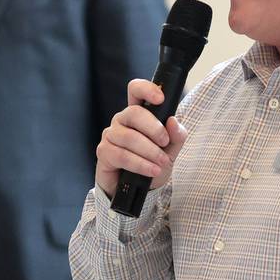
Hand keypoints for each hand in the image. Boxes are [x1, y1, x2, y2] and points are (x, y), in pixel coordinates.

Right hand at [95, 79, 187, 197]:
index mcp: (138, 113)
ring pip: (130, 137)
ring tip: (161, 163)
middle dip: (154, 129)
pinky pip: (122, 155)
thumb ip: (176, 136)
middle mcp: (122, 120)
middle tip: (165, 143)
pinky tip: (151, 171)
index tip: (160, 99)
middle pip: (134, 113)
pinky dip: (140, 164)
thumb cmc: (153, 162)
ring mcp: (111, 135)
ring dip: (150, 152)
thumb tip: (173, 121)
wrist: (139, 189)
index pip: (136, 90)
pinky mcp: (104, 152)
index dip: (146, 89)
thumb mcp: (171, 150)